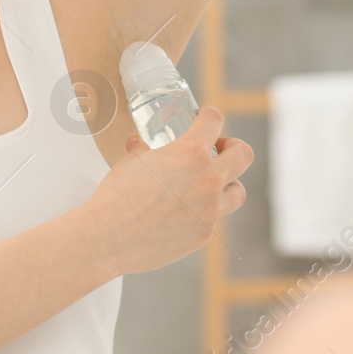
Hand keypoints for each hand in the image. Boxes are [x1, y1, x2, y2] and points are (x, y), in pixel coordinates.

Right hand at [88, 106, 252, 276]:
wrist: (109, 238)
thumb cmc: (117, 196)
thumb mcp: (130, 162)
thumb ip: (141, 150)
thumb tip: (138, 144)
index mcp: (190, 153)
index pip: (214, 121)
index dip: (210, 115)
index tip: (206, 117)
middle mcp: (208, 179)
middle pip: (244, 155)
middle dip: (233, 148)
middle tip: (219, 149)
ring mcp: (209, 209)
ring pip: (238, 192)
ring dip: (227, 184)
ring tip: (209, 184)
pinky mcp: (203, 234)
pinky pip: (212, 219)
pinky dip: (203, 213)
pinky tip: (184, 213)